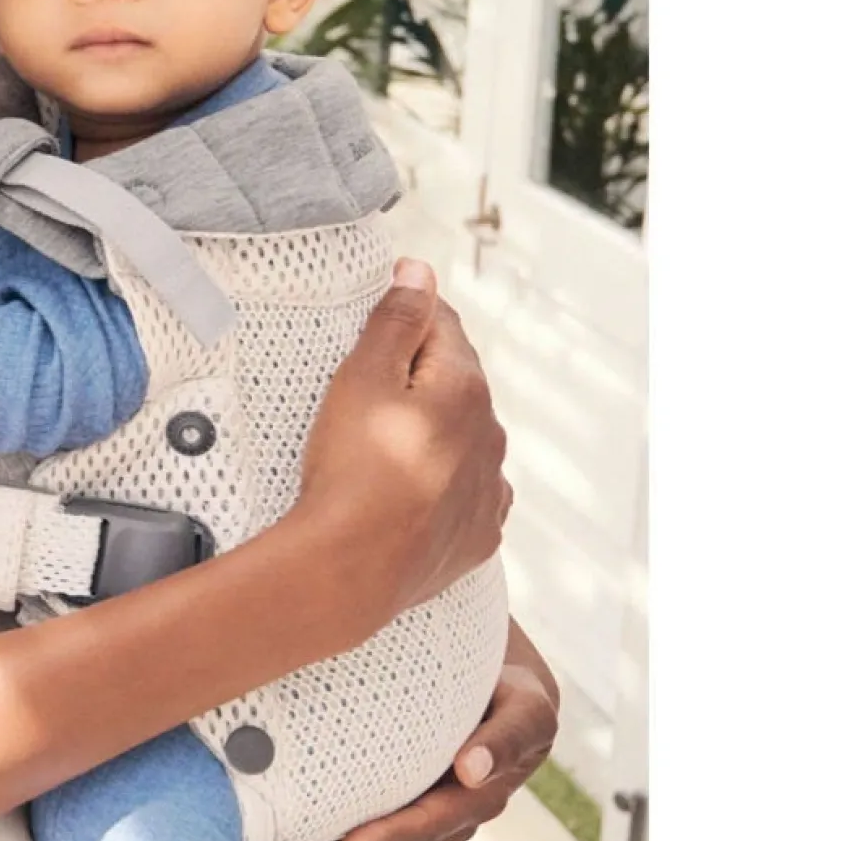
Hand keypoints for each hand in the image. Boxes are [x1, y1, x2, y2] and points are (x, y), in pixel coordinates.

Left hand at [268, 620, 559, 840]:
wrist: (464, 651)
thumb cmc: (463, 618)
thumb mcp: (472, 610)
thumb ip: (446, 609)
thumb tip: (419, 621)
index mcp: (526, 716)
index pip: (517, 730)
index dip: (494, 749)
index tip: (466, 767)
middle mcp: (496, 772)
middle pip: (453, 813)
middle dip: (397, 834)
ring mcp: (460, 803)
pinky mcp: (420, 812)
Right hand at [291, 258, 510, 642]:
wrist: (351, 568)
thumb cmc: (350, 468)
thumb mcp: (362, 376)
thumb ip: (396, 320)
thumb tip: (420, 272)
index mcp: (465, 388)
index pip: (442, 325)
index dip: (405, 315)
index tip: (373, 322)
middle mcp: (490, 436)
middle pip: (454, 384)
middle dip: (418, 376)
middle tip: (362, 389)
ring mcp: (489, 491)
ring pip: (462, 440)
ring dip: (431, 431)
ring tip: (378, 446)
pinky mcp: (476, 536)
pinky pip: (465, 494)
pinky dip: (441, 484)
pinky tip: (408, 490)